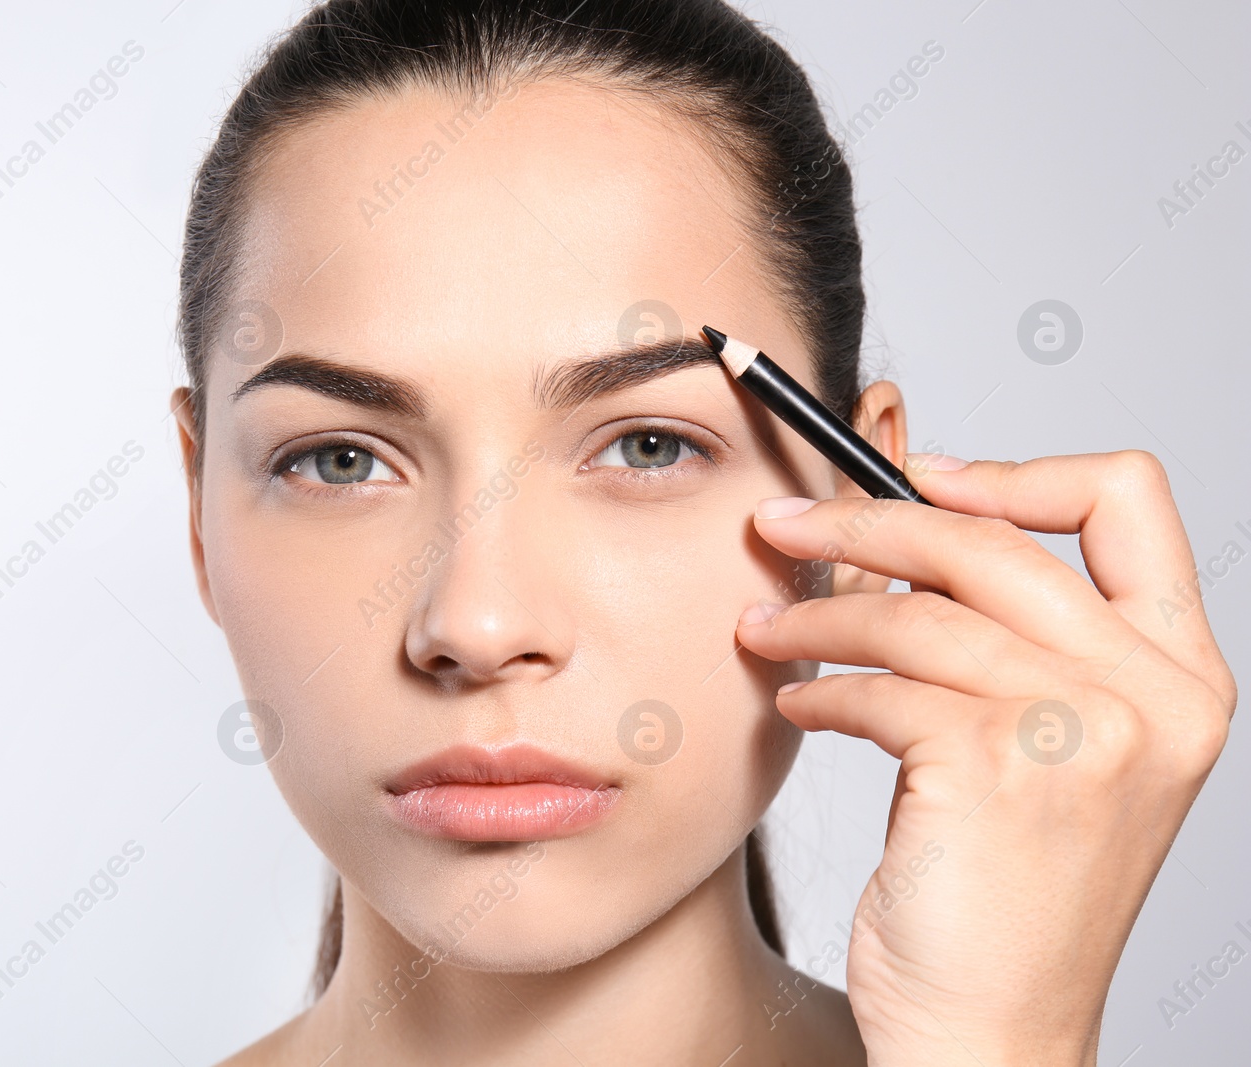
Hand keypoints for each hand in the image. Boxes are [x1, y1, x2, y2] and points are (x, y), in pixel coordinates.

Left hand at [734, 450, 1237, 1066]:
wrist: (992, 1028)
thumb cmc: (1005, 890)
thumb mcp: (1045, 744)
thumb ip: (1010, 634)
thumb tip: (909, 509)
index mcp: (1178, 675)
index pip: (1126, 500)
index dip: (1014, 470)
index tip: (920, 477)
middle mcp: (1152, 697)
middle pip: (989, 543)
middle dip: (861, 522)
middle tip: (780, 526)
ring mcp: (1082, 732)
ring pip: (916, 613)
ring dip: (817, 615)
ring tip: (766, 632)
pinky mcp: (996, 770)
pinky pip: (878, 687)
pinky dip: (818, 688)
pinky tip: (795, 703)